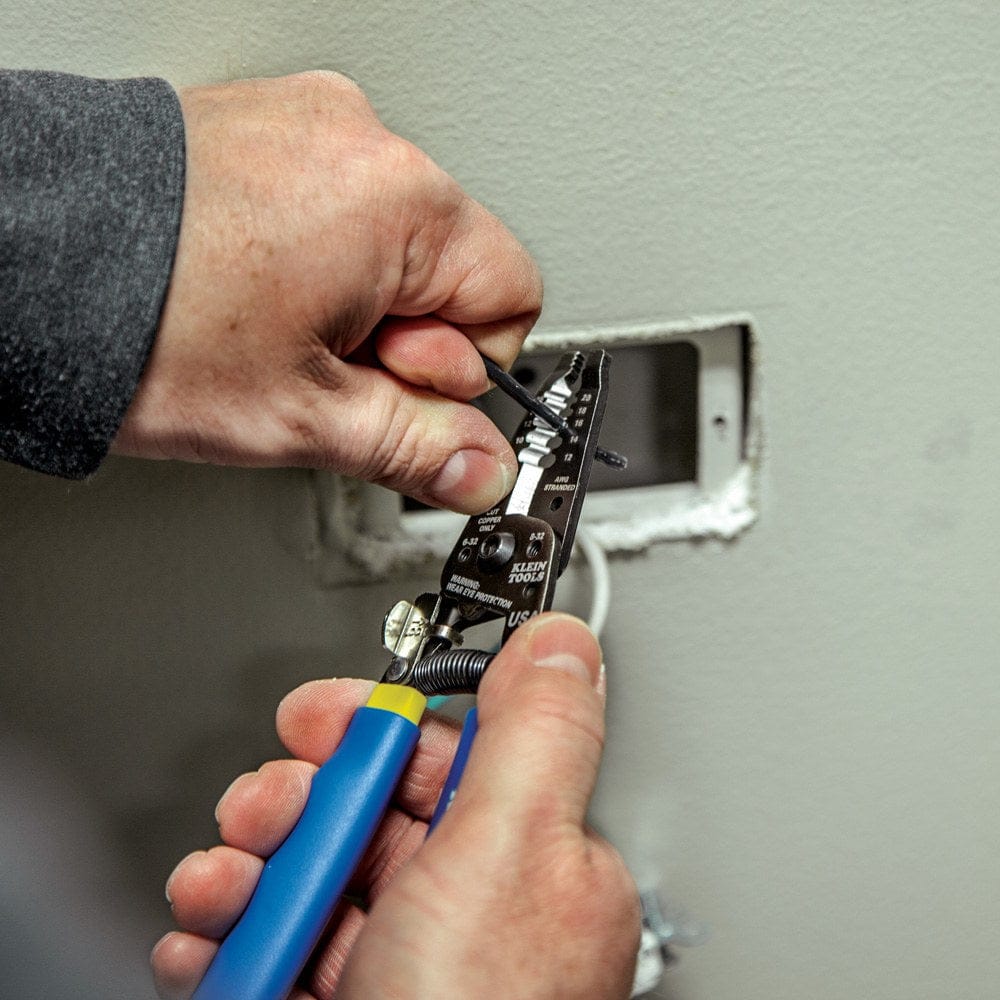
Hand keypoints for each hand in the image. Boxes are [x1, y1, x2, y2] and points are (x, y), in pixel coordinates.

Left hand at [113, 72, 541, 513]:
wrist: (16, 259)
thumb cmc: (140, 325)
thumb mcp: (302, 415)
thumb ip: (416, 445)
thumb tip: (481, 468)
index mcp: (400, 202)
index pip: (512, 299)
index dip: (458, 368)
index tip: (390, 387)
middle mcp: (365, 140)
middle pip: (449, 273)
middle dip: (398, 339)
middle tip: (317, 366)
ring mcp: (311, 123)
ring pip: (391, 247)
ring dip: (354, 305)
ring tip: (274, 327)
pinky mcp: (267, 126)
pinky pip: (334, 209)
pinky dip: (312, 261)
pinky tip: (255, 292)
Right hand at [152, 613, 639, 998]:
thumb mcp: (506, 855)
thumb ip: (536, 736)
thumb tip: (566, 640)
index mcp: (535, 867)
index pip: (461, 753)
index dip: (387, 721)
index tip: (327, 715)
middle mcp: (475, 917)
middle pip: (377, 807)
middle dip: (301, 793)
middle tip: (266, 806)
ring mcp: (405, 967)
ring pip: (316, 869)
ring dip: (249, 864)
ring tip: (226, 887)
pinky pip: (280, 944)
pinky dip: (233, 936)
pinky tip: (216, 945)